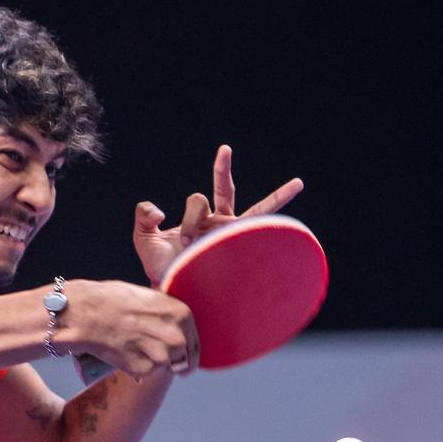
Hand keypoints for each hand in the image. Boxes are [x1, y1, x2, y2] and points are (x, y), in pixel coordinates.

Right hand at [57, 279, 198, 377]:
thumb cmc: (113, 300)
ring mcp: (162, 354)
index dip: (189, 354)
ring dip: (153, 363)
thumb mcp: (149, 298)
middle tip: (156, 359)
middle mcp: (177, 336)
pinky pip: (146, 373)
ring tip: (133, 348)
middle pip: (184, 359)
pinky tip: (123, 354)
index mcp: (182, 315)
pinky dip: (137, 369)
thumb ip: (165, 315)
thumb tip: (173, 327)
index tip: (183, 361)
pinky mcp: (145, 370)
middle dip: (173, 362)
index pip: (195, 344)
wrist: (88, 314)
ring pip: (165, 367)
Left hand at [133, 144, 303, 286]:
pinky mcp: (243, 250)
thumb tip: (160, 210)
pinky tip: (294, 228)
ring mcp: (233, 237)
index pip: (199, 199)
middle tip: (224, 149)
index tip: (182, 239)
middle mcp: (218, 224)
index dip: (191, 214)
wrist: (175, 291)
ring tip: (299, 183)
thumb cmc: (162, 268)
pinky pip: (261, 235)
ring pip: (254, 212)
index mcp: (199, 219)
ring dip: (277, 197)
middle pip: (225, 190)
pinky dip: (275, 229)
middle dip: (223, 170)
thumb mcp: (144, 239)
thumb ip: (143, 216)